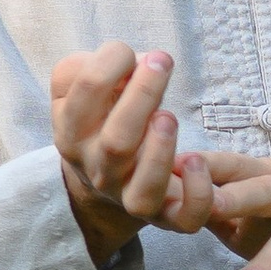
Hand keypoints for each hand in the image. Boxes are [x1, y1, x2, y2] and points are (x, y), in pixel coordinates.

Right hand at [50, 43, 215, 269]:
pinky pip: (185, 219)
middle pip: (117, 142)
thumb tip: (130, 61)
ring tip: (169, 116)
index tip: (127, 50)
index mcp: (72, 135)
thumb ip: (86, 68)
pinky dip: (198, 193)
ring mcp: (132, 197)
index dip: (107, 63)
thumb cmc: (100, 120)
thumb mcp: (77, 90)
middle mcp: (100, 171)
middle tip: (161, 61)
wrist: (106, 180)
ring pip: (144, 189)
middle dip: (142, 96)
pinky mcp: (169, 216)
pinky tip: (198, 161)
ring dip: (161, 150)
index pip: (83, 95)